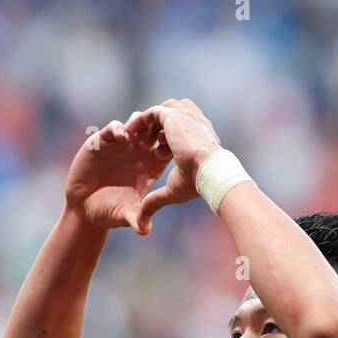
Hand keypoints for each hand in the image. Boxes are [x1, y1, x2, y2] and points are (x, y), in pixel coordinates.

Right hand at [64, 116, 172, 234]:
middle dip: (159, 126)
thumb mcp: (124, 215)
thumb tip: (145, 231)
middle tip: (157, 131)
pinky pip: (114, 128)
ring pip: (137, 122)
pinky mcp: (102, 142)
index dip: (172, 144)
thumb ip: (136, 219)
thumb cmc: (108, 212)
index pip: (168, 148)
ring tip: (138, 133)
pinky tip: (121, 137)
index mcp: (151, 166)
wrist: (83, 207)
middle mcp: (138, 152)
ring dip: (140, 122)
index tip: (171, 149)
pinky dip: (118, 128)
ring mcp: (121, 145)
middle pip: (156, 129)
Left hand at [126, 98, 222, 223]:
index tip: (152, 155)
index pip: (180, 133)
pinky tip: (128, 133)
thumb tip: (142, 225)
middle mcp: (192, 125)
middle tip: (139, 144)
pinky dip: (139, 121)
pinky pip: (151, 113)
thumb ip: (156, 200)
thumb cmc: (197, 183)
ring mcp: (183, 118)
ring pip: (160, 112)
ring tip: (131, 137)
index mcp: (196, 140)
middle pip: (170, 117)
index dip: (165, 141)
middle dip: (156, 128)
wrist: (210, 170)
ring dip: (146, 123)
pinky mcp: (172, 115)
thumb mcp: (174, 191)